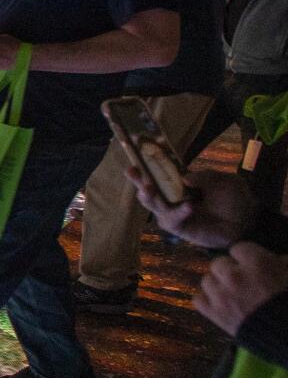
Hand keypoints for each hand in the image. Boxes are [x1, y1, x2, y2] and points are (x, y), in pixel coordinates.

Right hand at [129, 165, 252, 249]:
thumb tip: (184, 177)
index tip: (136, 149)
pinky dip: (179, 213)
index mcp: (181, 182)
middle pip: (149, 187)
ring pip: (153, 205)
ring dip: (149, 196)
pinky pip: (172, 220)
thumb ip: (205, 177)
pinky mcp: (179, 228)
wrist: (246, 222)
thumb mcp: (224, 181)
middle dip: (138, 179)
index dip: (148, 161)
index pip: (161, 170)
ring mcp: (173, 213)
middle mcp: (173, 196)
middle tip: (131, 170)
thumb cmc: (234, 200)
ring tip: (148, 188)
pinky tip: (189, 207)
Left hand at [194, 241, 287, 337]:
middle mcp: (235, 276)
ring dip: (217, 285)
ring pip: (207, 280)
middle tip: (241, 280)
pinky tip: (220, 303)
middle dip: (229, 270)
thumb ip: (281, 262)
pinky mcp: (213, 313)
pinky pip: (198, 299)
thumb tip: (274, 258)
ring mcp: (221, 295)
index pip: (238, 249)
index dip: (245, 257)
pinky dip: (207, 300)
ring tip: (231, 293)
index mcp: (257, 263)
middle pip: (218, 263)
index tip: (250, 265)